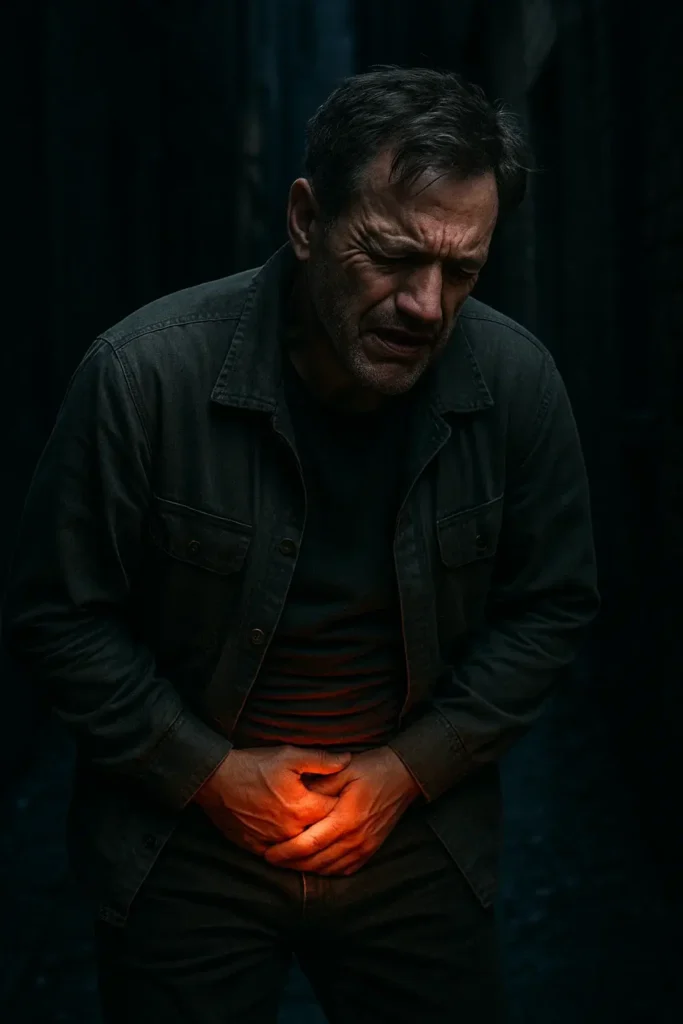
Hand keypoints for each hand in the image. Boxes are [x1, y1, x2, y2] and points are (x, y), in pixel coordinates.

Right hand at [193, 745, 350, 856]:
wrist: (215, 781)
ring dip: (314, 843)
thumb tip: (348, 760)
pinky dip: (292, 854)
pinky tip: (299, 848)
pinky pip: (282, 858)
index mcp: (303, 808)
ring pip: (303, 851)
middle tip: (343, 819)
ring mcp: (274, 842)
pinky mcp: (258, 848)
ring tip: (325, 835)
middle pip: (322, 835)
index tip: (351, 798)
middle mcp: (292, 831)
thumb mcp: (289, 755)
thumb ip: (321, 760)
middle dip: (333, 828)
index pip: (336, 812)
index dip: (346, 805)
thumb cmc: (253, 765)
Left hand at [264, 746, 421, 875]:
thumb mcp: (342, 770)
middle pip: (316, 862)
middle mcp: (356, 839)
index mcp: (346, 819)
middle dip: (290, 864)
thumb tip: (294, 798)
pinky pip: (344, 869)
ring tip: (286, 862)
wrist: (404, 776)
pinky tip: (314, 864)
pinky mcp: (371, 850)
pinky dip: (326, 870)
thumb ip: (319, 786)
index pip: (309, 845)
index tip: (267, 853)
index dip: (286, 852)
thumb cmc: (371, 769)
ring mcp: (365, 847)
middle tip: (269, 859)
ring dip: (306, 869)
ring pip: (329, 869)